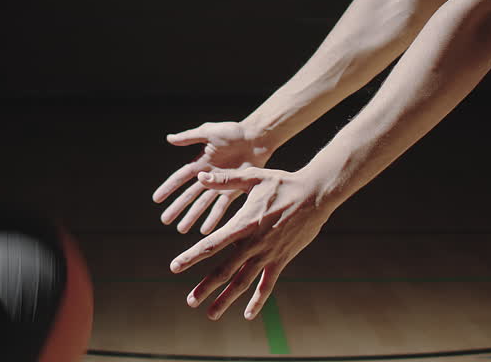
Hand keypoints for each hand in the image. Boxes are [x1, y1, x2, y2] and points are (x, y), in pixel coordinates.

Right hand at [153, 121, 272, 233]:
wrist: (256, 138)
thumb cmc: (233, 132)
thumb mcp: (209, 132)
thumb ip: (190, 137)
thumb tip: (169, 138)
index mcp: (200, 163)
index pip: (180, 178)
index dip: (168, 188)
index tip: (156, 199)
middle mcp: (208, 176)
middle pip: (189, 195)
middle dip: (177, 208)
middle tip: (165, 221)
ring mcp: (220, 185)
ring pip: (202, 204)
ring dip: (192, 216)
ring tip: (182, 230)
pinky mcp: (234, 190)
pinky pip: (221, 207)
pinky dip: (214, 218)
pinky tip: (206, 230)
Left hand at [169, 167, 333, 320]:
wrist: (316, 195)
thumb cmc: (282, 183)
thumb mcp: (253, 177)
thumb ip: (226, 180)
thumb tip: (200, 176)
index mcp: (244, 223)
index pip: (212, 244)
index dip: (192, 256)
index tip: (175, 267)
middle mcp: (254, 242)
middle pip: (225, 269)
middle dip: (206, 287)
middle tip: (190, 301)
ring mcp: (269, 254)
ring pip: (244, 281)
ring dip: (226, 298)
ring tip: (211, 314)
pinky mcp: (282, 259)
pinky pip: (268, 284)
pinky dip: (258, 300)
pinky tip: (248, 315)